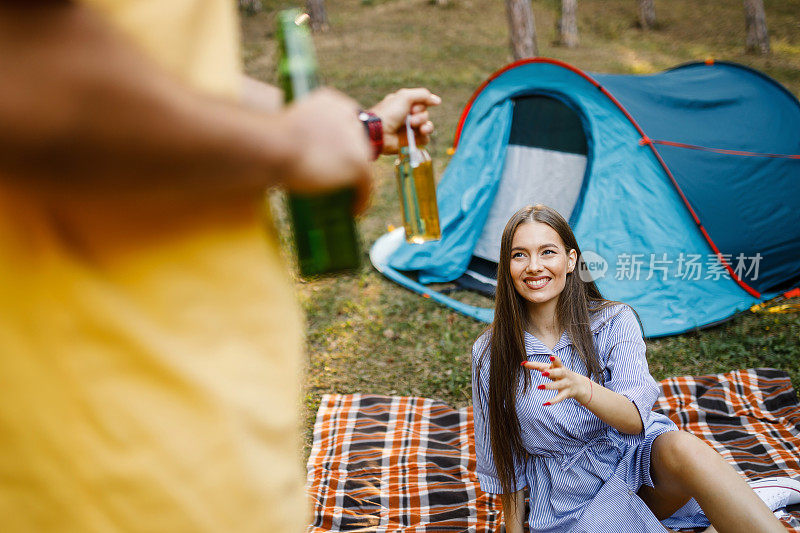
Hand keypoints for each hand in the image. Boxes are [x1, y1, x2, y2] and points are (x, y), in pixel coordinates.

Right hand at [281, 88, 371, 213]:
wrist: (271, 146)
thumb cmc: (266, 142)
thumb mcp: (289, 127)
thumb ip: (304, 134)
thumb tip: (302, 154)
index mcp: (330, 101)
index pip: (348, 119)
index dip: (344, 140)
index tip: (336, 156)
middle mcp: (347, 115)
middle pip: (358, 140)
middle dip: (351, 159)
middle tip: (341, 180)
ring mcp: (355, 139)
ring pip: (363, 163)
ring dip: (357, 181)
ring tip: (348, 198)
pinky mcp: (358, 161)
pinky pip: (366, 184)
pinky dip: (362, 199)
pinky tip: (354, 210)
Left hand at [369, 88, 440, 153]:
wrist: (379, 132)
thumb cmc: (389, 112)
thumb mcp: (405, 96)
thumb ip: (422, 95)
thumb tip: (438, 101)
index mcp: (404, 105)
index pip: (422, 104)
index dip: (420, 106)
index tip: (412, 107)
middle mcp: (407, 117)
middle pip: (425, 115)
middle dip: (421, 117)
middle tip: (410, 119)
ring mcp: (409, 131)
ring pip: (427, 127)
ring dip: (426, 126)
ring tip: (417, 128)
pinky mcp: (410, 142)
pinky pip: (425, 139)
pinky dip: (424, 137)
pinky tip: (419, 134)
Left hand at [522, 355, 591, 405]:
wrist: (578, 384)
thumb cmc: (560, 373)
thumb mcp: (551, 368)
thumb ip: (537, 365)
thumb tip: (523, 363)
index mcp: (560, 366)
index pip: (558, 362)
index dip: (555, 359)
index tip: (551, 357)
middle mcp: (564, 374)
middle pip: (559, 373)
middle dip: (552, 372)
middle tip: (543, 373)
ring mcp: (566, 384)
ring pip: (558, 385)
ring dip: (549, 386)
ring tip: (539, 387)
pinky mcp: (566, 394)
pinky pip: (560, 398)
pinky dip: (553, 401)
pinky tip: (545, 403)